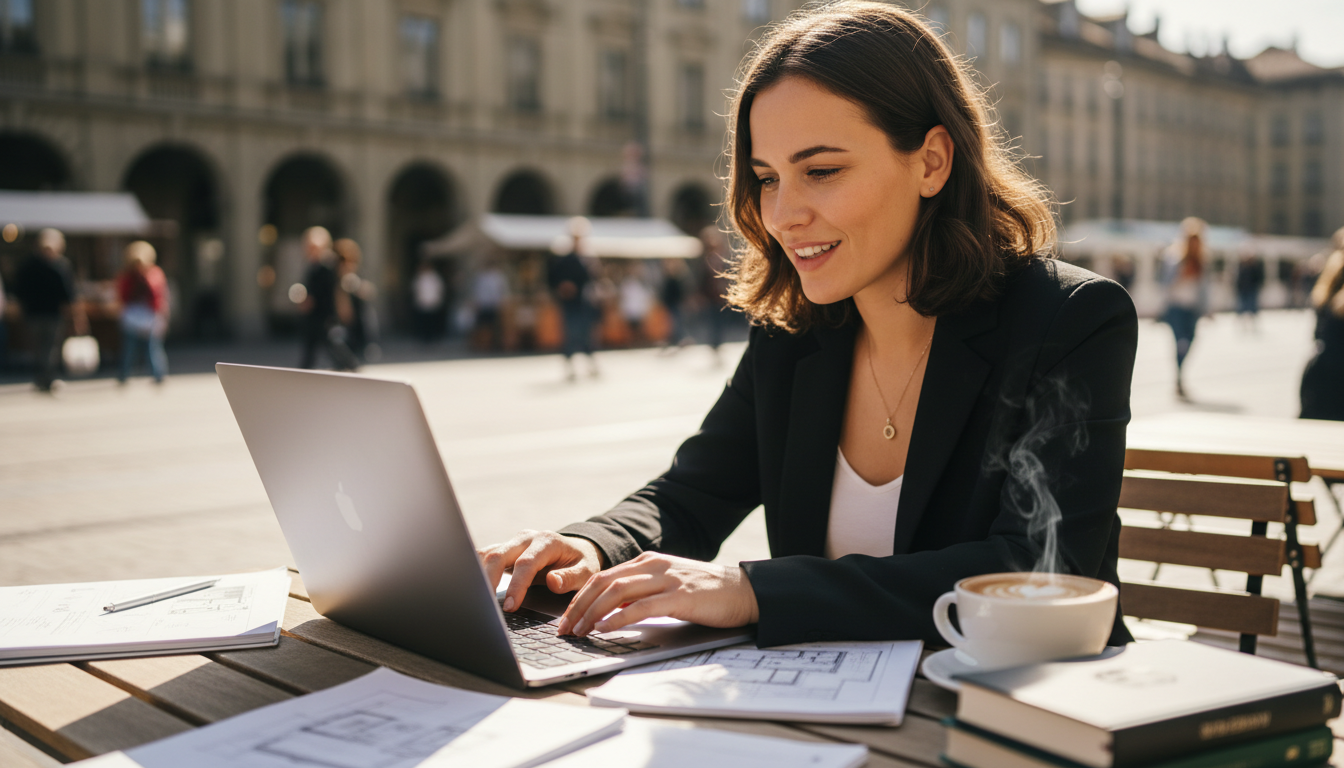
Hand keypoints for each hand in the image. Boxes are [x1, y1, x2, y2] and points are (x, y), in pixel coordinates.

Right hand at [476, 530, 603, 612]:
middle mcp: (526, 538)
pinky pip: (484, 557)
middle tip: (487, 606)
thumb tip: (553, 582)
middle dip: (489, 581)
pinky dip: (476, 571)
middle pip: (499, 555)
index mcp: (547, 541)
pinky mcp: (504, 550)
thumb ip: (571, 578)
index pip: (526, 563)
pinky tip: (473, 588)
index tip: (511, 606)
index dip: (516, 585)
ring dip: (479, 576)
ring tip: (476, 600)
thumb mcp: (586, 572)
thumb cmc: (581, 563)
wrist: (576, 550)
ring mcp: (513, 542)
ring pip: (487, 555)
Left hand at [556, 552, 758, 636]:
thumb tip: (612, 611)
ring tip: (579, 631)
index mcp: (648, 562)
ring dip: (592, 613)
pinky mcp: (679, 597)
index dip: (580, 598)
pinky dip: (618, 619)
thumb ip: (642, 593)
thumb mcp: (668, 587)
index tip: (566, 619)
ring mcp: (666, 579)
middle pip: (603, 582)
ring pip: (617, 592)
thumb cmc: (706, 594)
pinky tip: (605, 629)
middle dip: (578, 606)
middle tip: (565, 629)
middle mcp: (654, 565)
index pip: (603, 577)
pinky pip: (641, 607)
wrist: (744, 590)